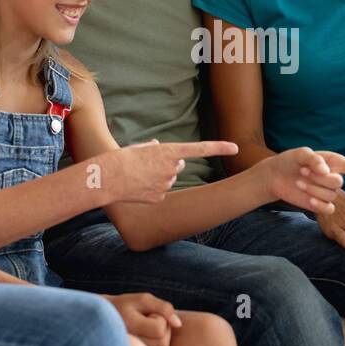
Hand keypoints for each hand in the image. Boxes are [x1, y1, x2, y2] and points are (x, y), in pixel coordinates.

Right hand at [102, 139, 238, 204]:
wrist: (109, 178)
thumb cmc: (121, 159)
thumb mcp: (139, 147)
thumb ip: (153, 148)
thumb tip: (159, 147)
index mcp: (169, 151)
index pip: (201, 148)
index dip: (220, 148)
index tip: (235, 148)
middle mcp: (172, 167)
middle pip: (178, 165)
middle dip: (168, 164)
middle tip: (148, 164)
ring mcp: (167, 184)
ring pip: (168, 178)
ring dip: (157, 176)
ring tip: (139, 175)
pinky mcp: (160, 197)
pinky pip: (160, 192)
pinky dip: (150, 190)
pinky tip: (138, 188)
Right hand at [102, 292, 181, 345]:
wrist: (100, 324)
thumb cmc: (126, 307)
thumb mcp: (143, 300)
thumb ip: (164, 308)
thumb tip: (178, 324)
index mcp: (128, 324)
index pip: (160, 328)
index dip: (160, 319)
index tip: (148, 315)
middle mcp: (126, 344)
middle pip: (162, 344)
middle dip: (161, 332)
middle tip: (147, 324)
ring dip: (158, 345)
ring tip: (144, 335)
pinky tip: (143, 345)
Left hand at [260, 148, 344, 216]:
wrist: (276, 176)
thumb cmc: (290, 161)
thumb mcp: (300, 154)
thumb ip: (313, 159)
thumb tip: (325, 169)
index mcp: (336, 162)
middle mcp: (335, 178)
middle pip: (338, 183)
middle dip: (320, 179)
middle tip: (303, 172)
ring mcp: (328, 193)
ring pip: (330, 195)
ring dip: (313, 188)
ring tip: (299, 181)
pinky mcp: (321, 204)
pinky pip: (327, 207)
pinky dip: (316, 202)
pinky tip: (305, 197)